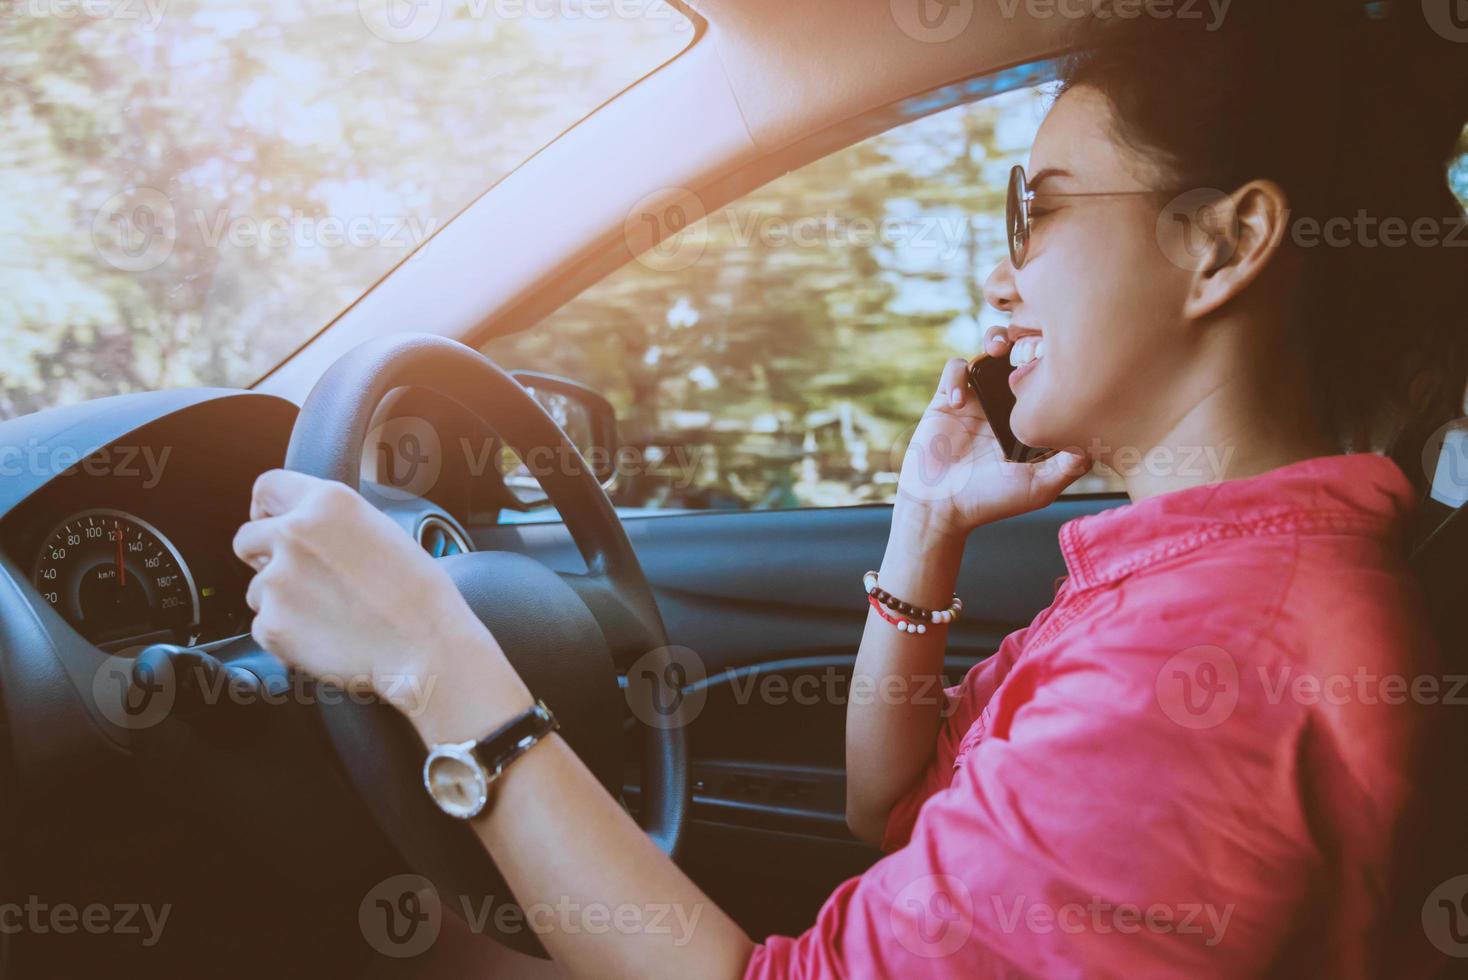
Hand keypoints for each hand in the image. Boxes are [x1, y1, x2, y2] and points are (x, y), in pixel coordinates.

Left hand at [231, 470, 526, 732]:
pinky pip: (264, 625)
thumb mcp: (381, 531)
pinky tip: (326, 635)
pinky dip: (287, 634)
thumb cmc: (417, 594)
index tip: (271, 524)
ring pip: (257, 588)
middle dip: (265, 557)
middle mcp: (294, 533)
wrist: (424, 647)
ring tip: (330, 613)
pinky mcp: (271, 624)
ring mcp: (277, 580)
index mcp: (327, 503)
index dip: (267, 510)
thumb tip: (305, 529)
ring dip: (282, 600)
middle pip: (247, 539)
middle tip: (302, 578)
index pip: (267, 487)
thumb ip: (334, 521)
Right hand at [894, 328, 1091, 539]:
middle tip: (1031, 346)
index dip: (1056, 361)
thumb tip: (1099, 440)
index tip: (1061, 361)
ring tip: (998, 349)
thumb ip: (1069, 466)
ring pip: (989, 351)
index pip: (1049, 378)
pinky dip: (959, 375)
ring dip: (995, 340)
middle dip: (1029, 339)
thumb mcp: (1039, 487)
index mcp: (1030, 419)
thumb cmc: (991, 501)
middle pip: (1023, 353)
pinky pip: (956, 369)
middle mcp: (1006, 404)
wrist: (941, 508)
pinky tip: (960, 402)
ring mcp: (978, 399)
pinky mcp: (947, 400)